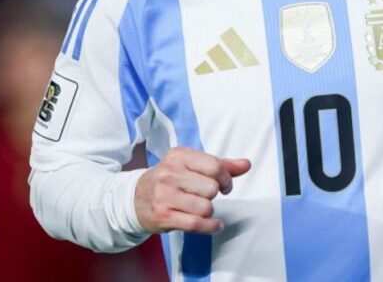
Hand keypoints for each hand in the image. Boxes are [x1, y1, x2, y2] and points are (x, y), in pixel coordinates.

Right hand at [135, 147, 250, 234]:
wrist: (136, 198)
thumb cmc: (170, 180)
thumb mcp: (191, 165)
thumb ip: (221, 165)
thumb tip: (246, 164)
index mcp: (179, 156)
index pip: (215, 166)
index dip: (226, 178)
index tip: (226, 184)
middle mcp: (170, 174)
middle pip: (212, 188)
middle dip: (214, 194)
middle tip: (207, 196)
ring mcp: (165, 196)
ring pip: (206, 207)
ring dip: (209, 210)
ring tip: (201, 207)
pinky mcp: (164, 216)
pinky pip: (197, 224)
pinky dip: (211, 227)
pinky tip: (215, 225)